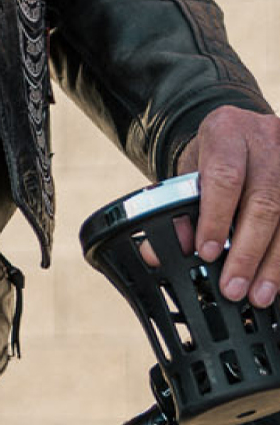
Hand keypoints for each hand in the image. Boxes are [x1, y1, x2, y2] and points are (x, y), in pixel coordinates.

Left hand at [178, 108, 279, 307]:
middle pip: (264, 201)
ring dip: (274, 262)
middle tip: (233, 287)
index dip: (215, 218)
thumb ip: (178, 211)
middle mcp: (267, 138)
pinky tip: (276, 279)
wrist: (241, 135)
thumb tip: (158, 254)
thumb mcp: (190, 176)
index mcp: (227, 130)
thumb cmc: (214, 158)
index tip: (205, 254)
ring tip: (258, 294)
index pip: (224, 177)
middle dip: (248, 251)